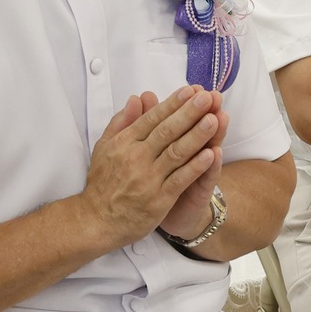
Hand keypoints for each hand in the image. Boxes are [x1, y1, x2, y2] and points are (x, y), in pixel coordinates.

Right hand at [80, 86, 222, 247]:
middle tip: (207, 97)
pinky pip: (180, 179)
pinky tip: (211, 154)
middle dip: (189, 113)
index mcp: (124, 143)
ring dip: (197, 135)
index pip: (152, 119)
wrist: (96, 221)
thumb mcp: (104, 147)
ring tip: (214, 119)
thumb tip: (135, 99)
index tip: (190, 90)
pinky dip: (195, 166)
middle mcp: (136, 157)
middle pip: (167, 131)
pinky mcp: (159, 199)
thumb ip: (121, 122)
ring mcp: (148, 178)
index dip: (172, 104)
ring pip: (176, 152)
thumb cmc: (102, 183)